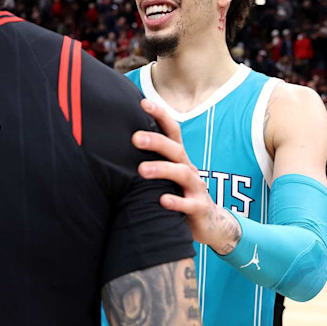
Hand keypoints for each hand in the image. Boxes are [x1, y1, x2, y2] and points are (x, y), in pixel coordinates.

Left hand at [133, 99, 240, 254]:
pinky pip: (189, 205)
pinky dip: (176, 202)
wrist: (209, 223)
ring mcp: (196, 188)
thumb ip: (149, 159)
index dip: (160, 115)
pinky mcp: (200, 209)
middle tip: (135, 138)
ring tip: (142, 170)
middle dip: (156, 141)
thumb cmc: (179, 193)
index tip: (143, 102)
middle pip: (175, 149)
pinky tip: (162, 200)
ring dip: (162, 170)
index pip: (172, 131)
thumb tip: (117, 140)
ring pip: (182, 174)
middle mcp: (189, 168)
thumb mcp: (167, 174)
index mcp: (179, 158)